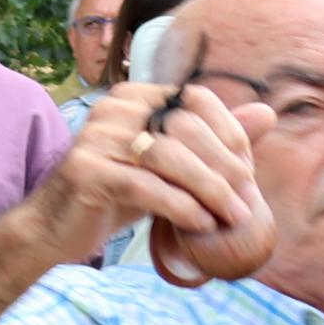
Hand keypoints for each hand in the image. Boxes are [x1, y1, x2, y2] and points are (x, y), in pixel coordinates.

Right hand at [23, 79, 270, 283]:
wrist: (56, 228)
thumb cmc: (117, 194)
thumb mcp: (170, 165)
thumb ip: (214, 139)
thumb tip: (268, 113)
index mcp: (135, 97)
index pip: (197, 101)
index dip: (231, 135)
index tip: (247, 175)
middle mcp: (112, 108)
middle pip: (186, 129)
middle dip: (225, 169)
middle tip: (247, 203)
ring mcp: (94, 137)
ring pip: (170, 158)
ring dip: (210, 192)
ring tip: (231, 218)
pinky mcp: (85, 171)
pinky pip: (146, 187)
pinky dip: (181, 207)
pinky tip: (200, 226)